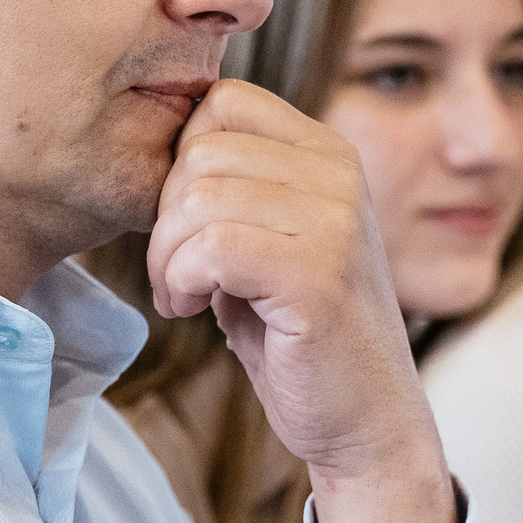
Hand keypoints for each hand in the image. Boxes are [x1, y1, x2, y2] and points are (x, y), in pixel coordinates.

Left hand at [148, 81, 453, 522]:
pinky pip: (212, 247)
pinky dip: (182, 280)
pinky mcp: (318, 275)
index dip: (181, 158)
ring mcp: (335, 222)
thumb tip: (156, 148)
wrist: (367, 420)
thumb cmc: (301, 335)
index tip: (185, 223)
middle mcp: (340, 174)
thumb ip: (235, 189)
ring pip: (200, 197)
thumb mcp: (269, 240)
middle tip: (174, 274)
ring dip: (168, 255)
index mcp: (329, 154)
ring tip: (181, 294)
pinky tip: (194, 310)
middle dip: (165, 215)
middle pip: (202, 149)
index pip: (224, 101)